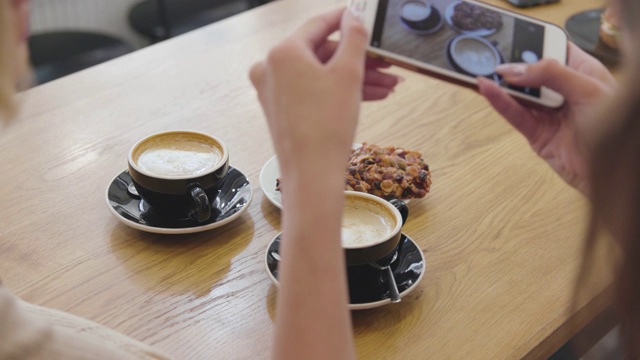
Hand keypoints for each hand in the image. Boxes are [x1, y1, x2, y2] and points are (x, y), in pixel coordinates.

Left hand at [250, 8, 397, 180]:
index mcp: (283, 52)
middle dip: (360, 60)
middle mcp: (271, 68)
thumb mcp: (349, 73)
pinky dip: (339, 92)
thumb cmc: (327, 125)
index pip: (319, 24)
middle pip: (322, 53)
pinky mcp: (281, 110)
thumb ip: (354, 37)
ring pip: (321, 75)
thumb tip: (354, 16)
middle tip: (387, 63)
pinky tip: (371, 96)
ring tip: (388, 85)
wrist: (312, 174)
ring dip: (356, 79)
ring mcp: (273, 91)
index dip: (346, 19)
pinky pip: (313, 91)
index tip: (364, 15)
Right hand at [478, 43, 616, 193]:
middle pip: (532, 74)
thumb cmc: (616, 128)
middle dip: (513, 66)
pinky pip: (515, 116)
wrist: (615, 172)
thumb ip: (551, 75)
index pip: (555, 51)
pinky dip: (500, 103)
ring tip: (482, 71)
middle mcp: (564, 92)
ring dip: (502, 84)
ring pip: (520, 95)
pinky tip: (487, 89)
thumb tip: (516, 69)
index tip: (514, 40)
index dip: (536, 45)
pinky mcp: (537, 135)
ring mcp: (549, 114)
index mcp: (583, 74)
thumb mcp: (587, 89)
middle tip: (491, 56)